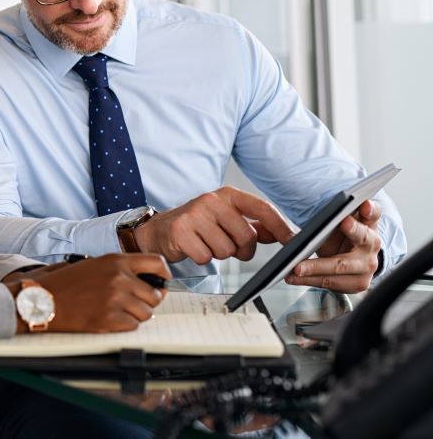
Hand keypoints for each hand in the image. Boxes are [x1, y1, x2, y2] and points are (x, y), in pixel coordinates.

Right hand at [4, 254, 170, 333]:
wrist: (42, 299)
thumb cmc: (65, 283)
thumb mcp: (93, 264)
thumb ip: (121, 269)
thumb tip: (149, 281)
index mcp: (116, 260)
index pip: (157, 263)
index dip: (163, 275)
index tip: (162, 283)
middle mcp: (119, 278)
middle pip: (155, 294)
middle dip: (147, 301)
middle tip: (133, 303)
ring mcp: (115, 299)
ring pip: (146, 313)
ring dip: (135, 315)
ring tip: (117, 311)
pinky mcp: (109, 319)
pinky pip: (133, 326)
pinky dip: (124, 326)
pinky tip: (108, 319)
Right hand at [132, 187, 294, 263]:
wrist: (159, 230)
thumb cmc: (196, 225)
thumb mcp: (226, 220)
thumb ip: (253, 226)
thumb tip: (281, 233)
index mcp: (227, 195)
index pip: (262, 208)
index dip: (281, 226)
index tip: (293, 241)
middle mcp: (211, 200)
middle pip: (246, 236)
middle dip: (242, 249)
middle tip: (229, 247)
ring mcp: (194, 214)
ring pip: (227, 249)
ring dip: (220, 254)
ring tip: (206, 244)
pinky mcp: (181, 231)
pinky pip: (206, 257)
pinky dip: (202, 258)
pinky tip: (194, 248)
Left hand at [285, 199, 382, 292]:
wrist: (352, 261)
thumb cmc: (340, 236)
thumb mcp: (336, 222)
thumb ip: (326, 215)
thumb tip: (294, 214)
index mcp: (367, 223)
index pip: (372, 212)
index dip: (370, 208)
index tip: (364, 204)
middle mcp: (372, 243)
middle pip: (362, 237)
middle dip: (352, 231)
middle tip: (342, 223)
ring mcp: (368, 265)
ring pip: (341, 265)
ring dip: (316, 267)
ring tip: (296, 267)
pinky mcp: (359, 283)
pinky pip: (331, 282)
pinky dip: (310, 280)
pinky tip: (294, 277)